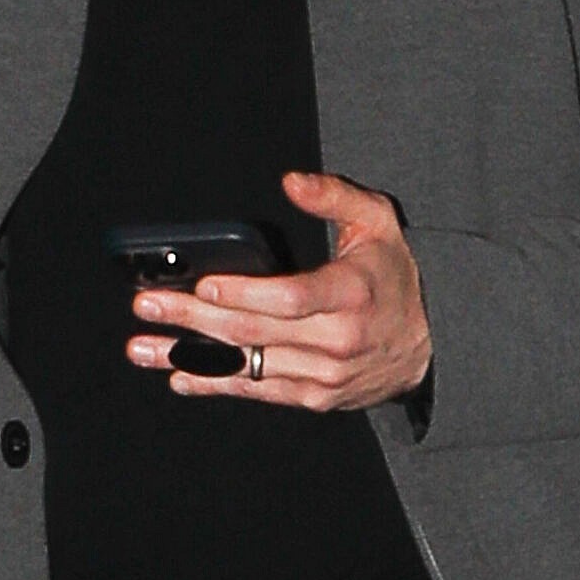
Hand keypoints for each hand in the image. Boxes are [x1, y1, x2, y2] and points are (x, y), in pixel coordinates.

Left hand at [126, 172, 431, 408]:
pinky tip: (179, 374)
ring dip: (189, 357)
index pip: (290, 297)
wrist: (435, 341)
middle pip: (255, 332)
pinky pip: (259, 392)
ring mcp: (325, 375)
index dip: (245, 294)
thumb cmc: (397, 276)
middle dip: (192, 319)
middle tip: (148, 307)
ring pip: (247, 366)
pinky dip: (216, 384)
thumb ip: (334, 197)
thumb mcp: (378, 223)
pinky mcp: (315, 397)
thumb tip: (291, 181)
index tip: (205, 286)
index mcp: (352, 293)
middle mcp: (337, 340)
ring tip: (143, 347)